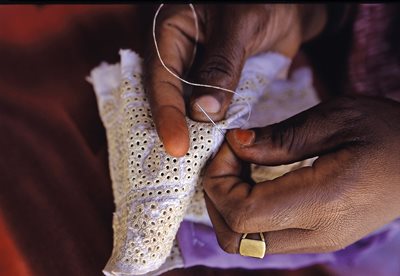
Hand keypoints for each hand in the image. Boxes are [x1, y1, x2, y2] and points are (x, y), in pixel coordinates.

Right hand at [144, 4, 326, 156]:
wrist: (288, 4)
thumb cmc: (261, 0)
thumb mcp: (240, 26)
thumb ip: (220, 66)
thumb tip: (202, 112)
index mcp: (170, 32)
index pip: (160, 77)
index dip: (167, 113)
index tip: (177, 146)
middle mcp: (177, 55)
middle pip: (168, 97)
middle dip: (174, 129)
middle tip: (182, 164)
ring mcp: (196, 73)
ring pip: (187, 107)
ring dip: (193, 132)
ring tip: (196, 164)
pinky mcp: (216, 85)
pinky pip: (209, 108)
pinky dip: (212, 127)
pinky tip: (215, 147)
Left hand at [202, 95, 399, 253]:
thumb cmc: (388, 132)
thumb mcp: (336, 119)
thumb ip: (280, 138)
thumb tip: (234, 144)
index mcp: (324, 203)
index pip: (242, 214)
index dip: (219, 181)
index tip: (230, 146)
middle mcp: (317, 235)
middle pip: (235, 238)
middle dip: (217, 195)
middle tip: (230, 156)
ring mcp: (317, 242)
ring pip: (245, 241)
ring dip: (230, 203)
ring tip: (242, 165)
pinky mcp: (316, 239)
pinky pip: (263, 235)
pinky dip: (246, 209)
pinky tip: (256, 179)